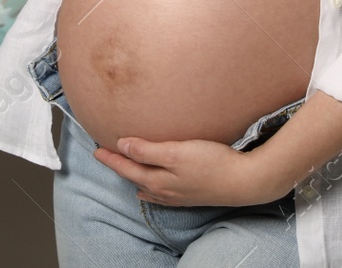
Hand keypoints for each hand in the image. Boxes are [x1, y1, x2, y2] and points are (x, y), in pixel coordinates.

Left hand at [93, 135, 291, 207]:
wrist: (244, 181)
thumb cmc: (212, 163)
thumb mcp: (176, 152)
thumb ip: (148, 151)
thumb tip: (122, 146)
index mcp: (158, 180)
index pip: (127, 168)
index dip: (111, 158)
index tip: (97, 149)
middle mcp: (165, 191)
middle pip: (135, 177)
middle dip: (119, 166)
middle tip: (104, 155)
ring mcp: (178, 195)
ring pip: (147, 187)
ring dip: (134, 177)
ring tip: (124, 171)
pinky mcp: (191, 194)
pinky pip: (162, 194)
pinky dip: (150, 189)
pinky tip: (150, 189)